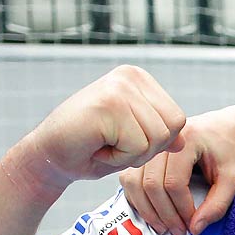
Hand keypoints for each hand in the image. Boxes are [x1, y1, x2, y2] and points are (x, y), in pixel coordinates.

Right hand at [12, 66, 185, 198]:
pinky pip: (138, 146)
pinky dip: (118, 158)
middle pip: (173, 128)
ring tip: (104, 143)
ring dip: (131, 154)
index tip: (123, 138)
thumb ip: (159, 134)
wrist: (49, 157)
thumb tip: (186, 138)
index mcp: (140, 79)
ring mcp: (119, 88)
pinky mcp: (108, 105)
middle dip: (147, 149)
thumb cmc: (91, 149)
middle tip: (112, 143)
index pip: (178, 119)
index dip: (156, 142)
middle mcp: (131, 76)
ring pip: (158, 139)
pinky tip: (96, 146)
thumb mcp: (134, 140)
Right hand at [119, 103, 234, 234]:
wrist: (227, 128)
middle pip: (151, 184)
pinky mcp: (144, 154)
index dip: (181, 209)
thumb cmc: (232, 151)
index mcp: (187, 139)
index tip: (192, 225)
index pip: (174, 182)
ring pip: (134, 182)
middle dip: (164, 213)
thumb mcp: (233, 178)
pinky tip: (152, 214)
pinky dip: (137, 199)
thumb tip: (195, 229)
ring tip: (164, 228)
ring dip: (147, 209)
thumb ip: (218, 204)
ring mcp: (150, 147)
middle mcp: (163, 141)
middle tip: (178, 232)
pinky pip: (129, 179)